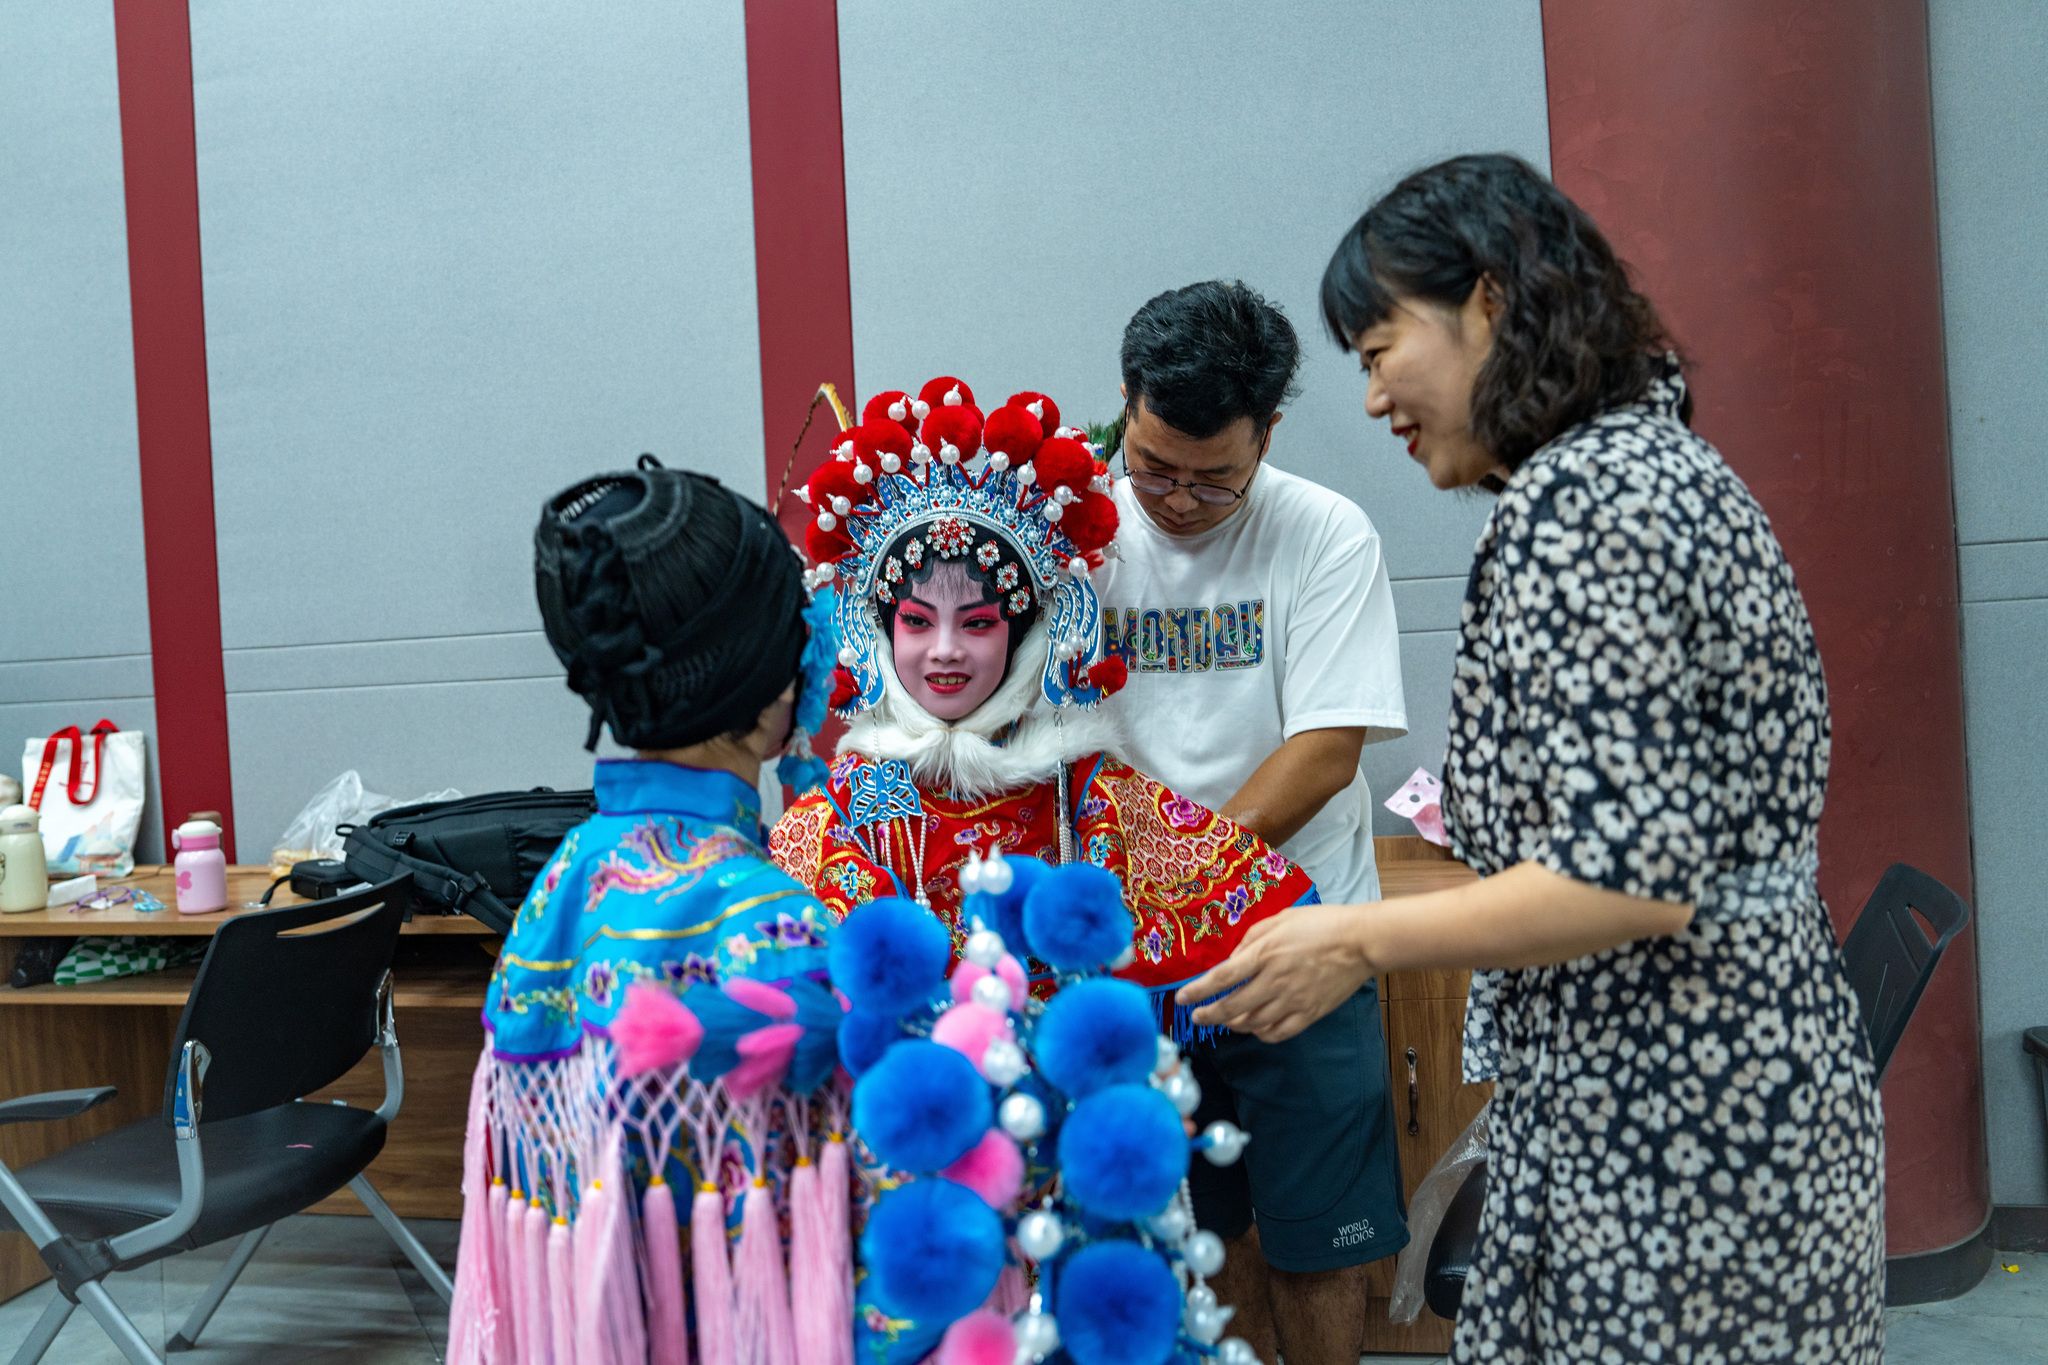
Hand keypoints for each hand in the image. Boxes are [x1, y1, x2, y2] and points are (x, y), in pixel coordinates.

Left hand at [1176, 903, 1378, 1041]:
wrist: (1360, 942)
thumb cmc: (1319, 924)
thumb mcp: (1279, 920)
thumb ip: (1250, 941)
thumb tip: (1232, 962)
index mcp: (1265, 954)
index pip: (1222, 978)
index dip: (1198, 991)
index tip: (1181, 1000)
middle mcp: (1275, 981)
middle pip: (1232, 1007)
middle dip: (1209, 1015)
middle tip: (1197, 1017)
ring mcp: (1293, 1001)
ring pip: (1253, 1024)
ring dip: (1233, 1025)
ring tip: (1225, 1020)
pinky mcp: (1309, 1014)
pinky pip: (1278, 1033)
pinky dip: (1261, 1034)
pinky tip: (1255, 1027)